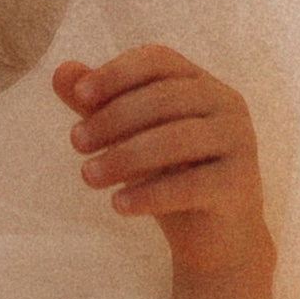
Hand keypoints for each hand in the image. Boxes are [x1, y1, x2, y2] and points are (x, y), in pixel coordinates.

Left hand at [52, 46, 279, 298]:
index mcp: (200, 83)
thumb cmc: (170, 176)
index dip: (117, 73)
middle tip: (75, 143)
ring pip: (176, 140)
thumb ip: (99, 106)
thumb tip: (59, 71)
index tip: (79, 97)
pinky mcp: (240, 184)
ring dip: (124, 157)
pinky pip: (190, 185)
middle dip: (113, 118)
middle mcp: (226, 104)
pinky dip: (149, 195)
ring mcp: (239, 142)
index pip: (158, 60)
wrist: (216, 238)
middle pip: (164, 98)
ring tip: (87, 177)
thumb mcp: (130, 138)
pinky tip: (118, 206)